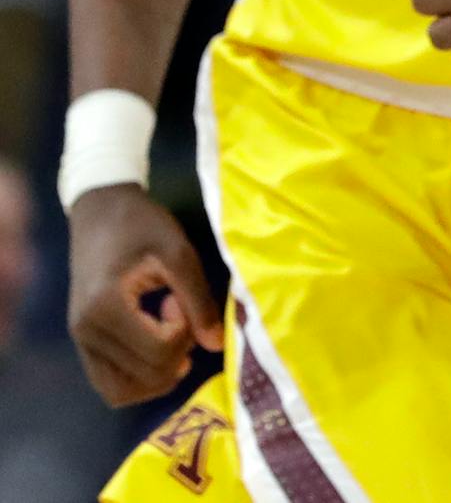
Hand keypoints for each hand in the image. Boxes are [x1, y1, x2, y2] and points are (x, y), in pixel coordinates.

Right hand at [67, 186, 222, 405]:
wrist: (101, 210)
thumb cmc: (142, 225)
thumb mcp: (179, 252)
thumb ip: (200, 300)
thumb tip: (217, 346)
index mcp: (105, 309)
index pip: (159, 352)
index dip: (184, 330)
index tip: (179, 297)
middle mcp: (86, 334)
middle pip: (144, 376)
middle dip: (176, 351)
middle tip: (178, 311)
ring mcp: (80, 342)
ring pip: (122, 391)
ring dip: (158, 374)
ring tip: (171, 333)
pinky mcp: (83, 343)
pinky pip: (110, 382)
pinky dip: (139, 377)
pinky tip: (157, 344)